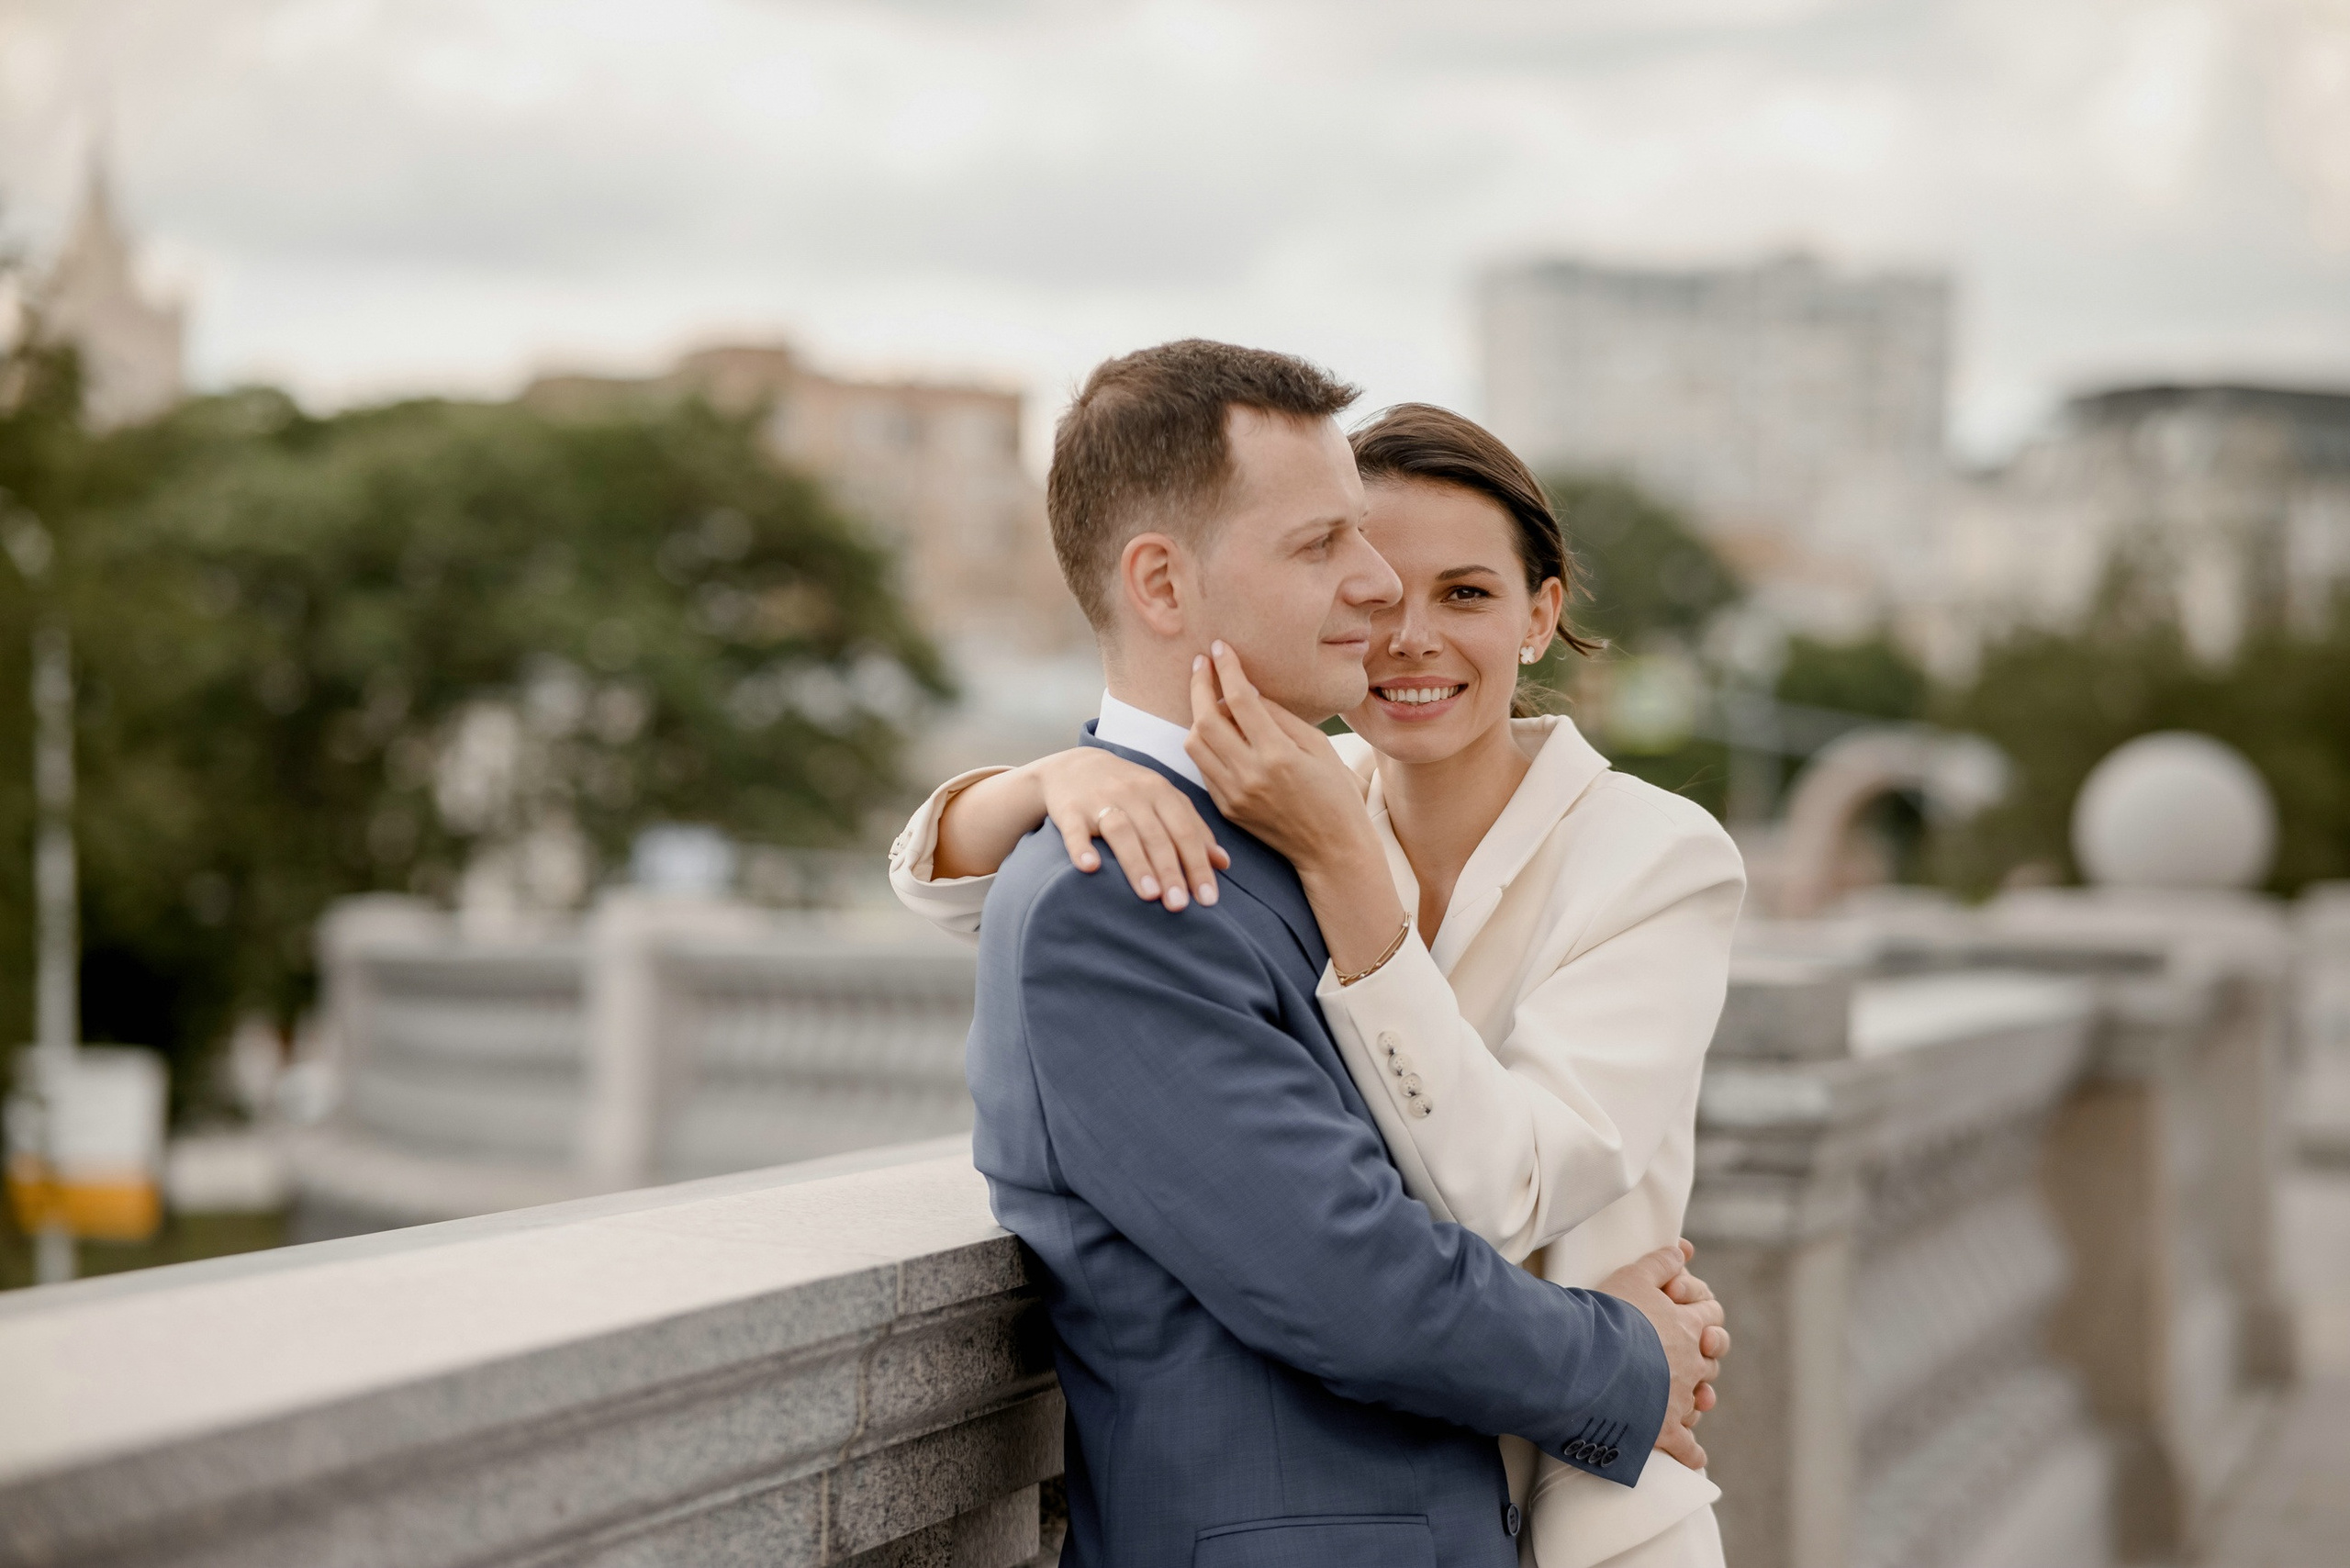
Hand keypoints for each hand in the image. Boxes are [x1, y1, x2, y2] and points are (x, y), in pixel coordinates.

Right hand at [1031, 747, 1228, 911]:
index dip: (1198, 865)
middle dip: (1171, 871)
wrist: (1073, 766)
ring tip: (1150, 895)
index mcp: (1160, 792)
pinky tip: (1090, 868)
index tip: (1208, 899)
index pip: (1185, 831)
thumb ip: (1192, 829)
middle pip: (1157, 835)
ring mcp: (1100, 800)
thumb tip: (1223, 863)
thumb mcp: (1163, 801)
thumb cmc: (1128, 791)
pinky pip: (1075, 830)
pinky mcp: (1069, 809)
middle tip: (1180, 905)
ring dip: (1137, 863)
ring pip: (1122, 832)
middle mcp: (1133, 793)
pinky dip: (1081, 848)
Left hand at [1184, 642, 1373, 874]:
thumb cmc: (1335, 793)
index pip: (1239, 700)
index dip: (1226, 669)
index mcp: (1278, 755)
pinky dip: (1205, 745)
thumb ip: (1279, 716)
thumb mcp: (1318, 746)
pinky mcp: (1226, 808)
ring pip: (1194, 744)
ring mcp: (1234, 794)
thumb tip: (1246, 689)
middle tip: (1203, 665)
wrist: (1332, 850)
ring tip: (1211, 700)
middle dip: (1199, 685)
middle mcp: (1250, 774)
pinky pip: (1202, 767)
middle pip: (1205, 719)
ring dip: (1198, 716)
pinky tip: (1219, 733)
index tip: (1219, 648)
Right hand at [1598, 1240, 1726, 1470]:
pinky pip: (1686, 1448)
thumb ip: (1660, 1263)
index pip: (1711, 1314)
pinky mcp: (1663, 1431)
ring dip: (1697, 1398)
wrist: (1589, 1361)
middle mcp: (1690, 1363)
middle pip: (1711, 1358)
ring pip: (1700, 1400)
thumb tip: (1683, 1252)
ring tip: (1691, 1400)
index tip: (1695, 1312)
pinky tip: (1693, 1457)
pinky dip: (1692, 1453)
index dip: (1704, 1310)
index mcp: (1687, 1326)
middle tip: (1690, 1354)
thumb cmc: (1608, 1316)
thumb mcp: (1633, 1276)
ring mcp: (1679, 1399)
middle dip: (1704, 1355)